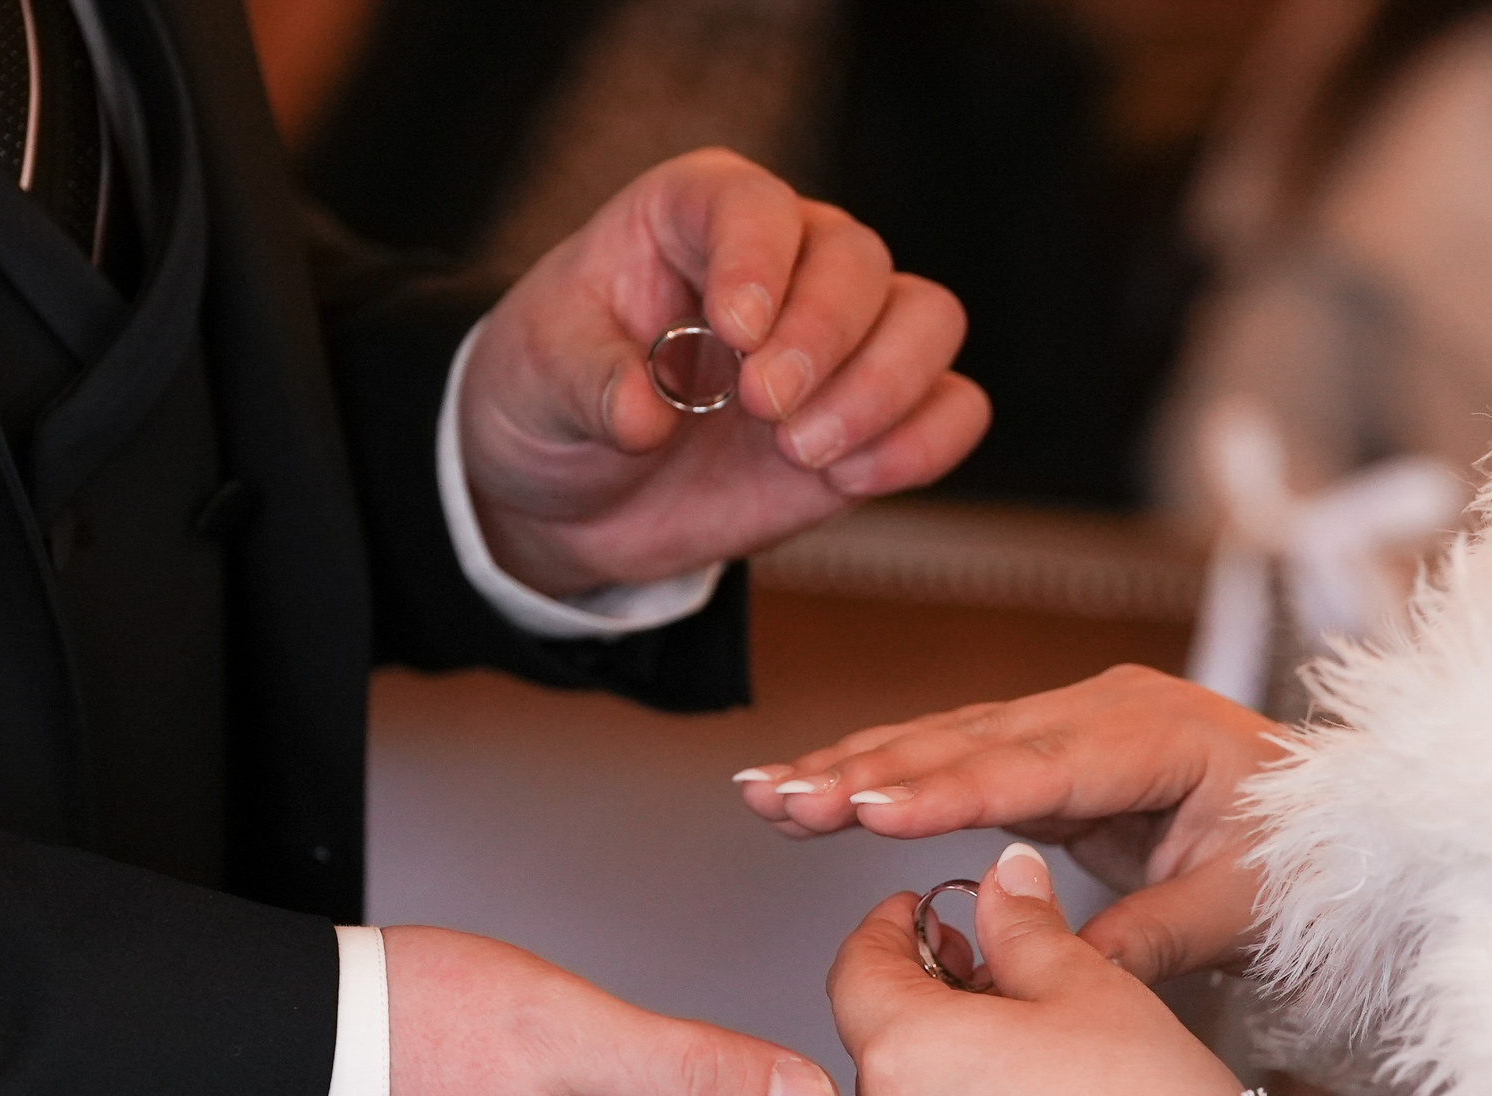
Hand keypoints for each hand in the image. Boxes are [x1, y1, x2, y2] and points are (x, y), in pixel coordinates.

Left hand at [458, 149, 989, 594]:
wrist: (580, 492)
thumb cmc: (555, 398)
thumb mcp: (536, 380)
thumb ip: (587, 384)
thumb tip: (648, 410)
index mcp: (696, 215)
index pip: (756, 207)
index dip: (759, 261)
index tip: (734, 332)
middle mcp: (789, 259)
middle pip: (859, 261)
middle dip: (823, 339)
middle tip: (763, 409)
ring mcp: (843, 338)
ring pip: (929, 320)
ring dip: (882, 390)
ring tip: (800, 452)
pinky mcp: (877, 416)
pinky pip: (954, 407)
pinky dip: (921, 443)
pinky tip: (847, 480)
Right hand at [739, 665, 1286, 982]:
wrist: (1338, 829)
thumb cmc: (1304, 861)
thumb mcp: (1240, 911)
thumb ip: (1148, 938)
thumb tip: (1063, 972)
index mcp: (1158, 735)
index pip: (1032, 766)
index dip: (943, 789)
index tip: (867, 810)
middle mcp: (1104, 712)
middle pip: (967, 742)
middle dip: (866, 773)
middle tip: (783, 802)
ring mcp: (1073, 725)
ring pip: (945, 742)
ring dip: (855, 770)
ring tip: (770, 794)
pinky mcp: (1050, 752)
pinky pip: (955, 761)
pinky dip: (886, 777)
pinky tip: (821, 791)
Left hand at [832, 845, 1243, 1095]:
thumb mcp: (1090, 989)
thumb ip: (1026, 930)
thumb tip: (1002, 884)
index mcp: (906, 1052)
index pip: (856, 969)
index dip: (889, 931)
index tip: (924, 913)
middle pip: (886, 1044)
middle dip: (936, 1002)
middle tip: (1005, 980)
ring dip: (958, 1074)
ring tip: (1044, 1062)